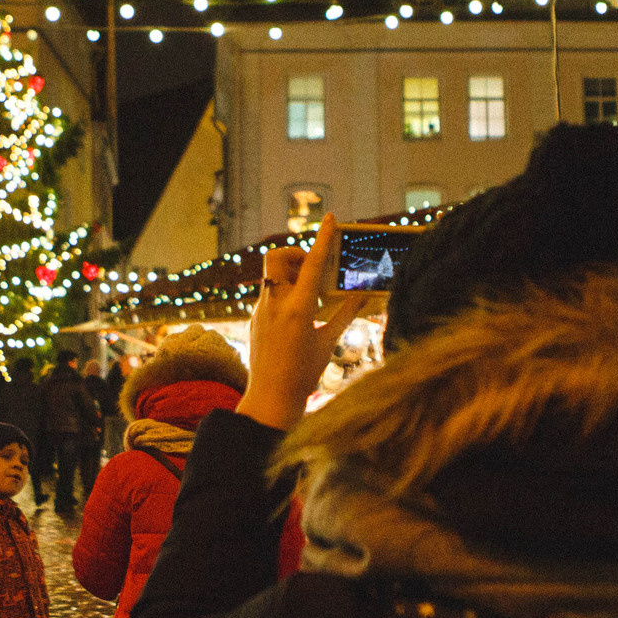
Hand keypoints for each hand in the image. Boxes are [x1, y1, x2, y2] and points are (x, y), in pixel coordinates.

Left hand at [237, 215, 368, 432]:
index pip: (314, 263)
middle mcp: (275, 304)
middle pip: (277, 257)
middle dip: (295, 253)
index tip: (330, 218)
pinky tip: (297, 317)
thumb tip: (364, 295)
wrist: (270, 399)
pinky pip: (268, 295)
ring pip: (271, 275)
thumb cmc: (303, 374)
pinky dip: (284, 295)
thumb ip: (345, 314)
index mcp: (298, 309)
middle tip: (312, 269)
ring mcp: (260, 311)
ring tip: (309, 296)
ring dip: (290, 275)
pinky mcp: (254, 319)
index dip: (323, 238)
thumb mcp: (327, 342)